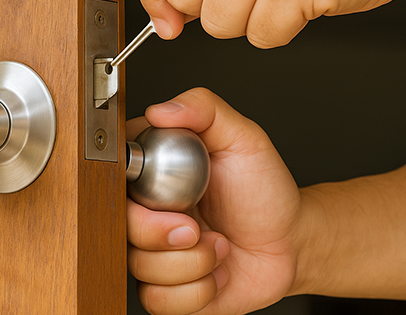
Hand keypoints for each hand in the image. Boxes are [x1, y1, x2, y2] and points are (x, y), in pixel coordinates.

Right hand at [127, 88, 303, 313]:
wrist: (290, 243)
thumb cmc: (264, 190)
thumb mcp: (243, 138)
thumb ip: (205, 109)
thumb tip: (160, 110)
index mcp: (154, 174)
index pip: (114, 176)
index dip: (133, 189)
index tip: (168, 194)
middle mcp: (147, 213)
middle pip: (120, 226)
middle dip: (162, 233)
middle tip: (196, 226)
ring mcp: (154, 253)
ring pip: (139, 267)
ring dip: (191, 263)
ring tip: (218, 246)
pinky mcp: (167, 290)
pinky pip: (158, 300)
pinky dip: (196, 290)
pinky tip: (215, 273)